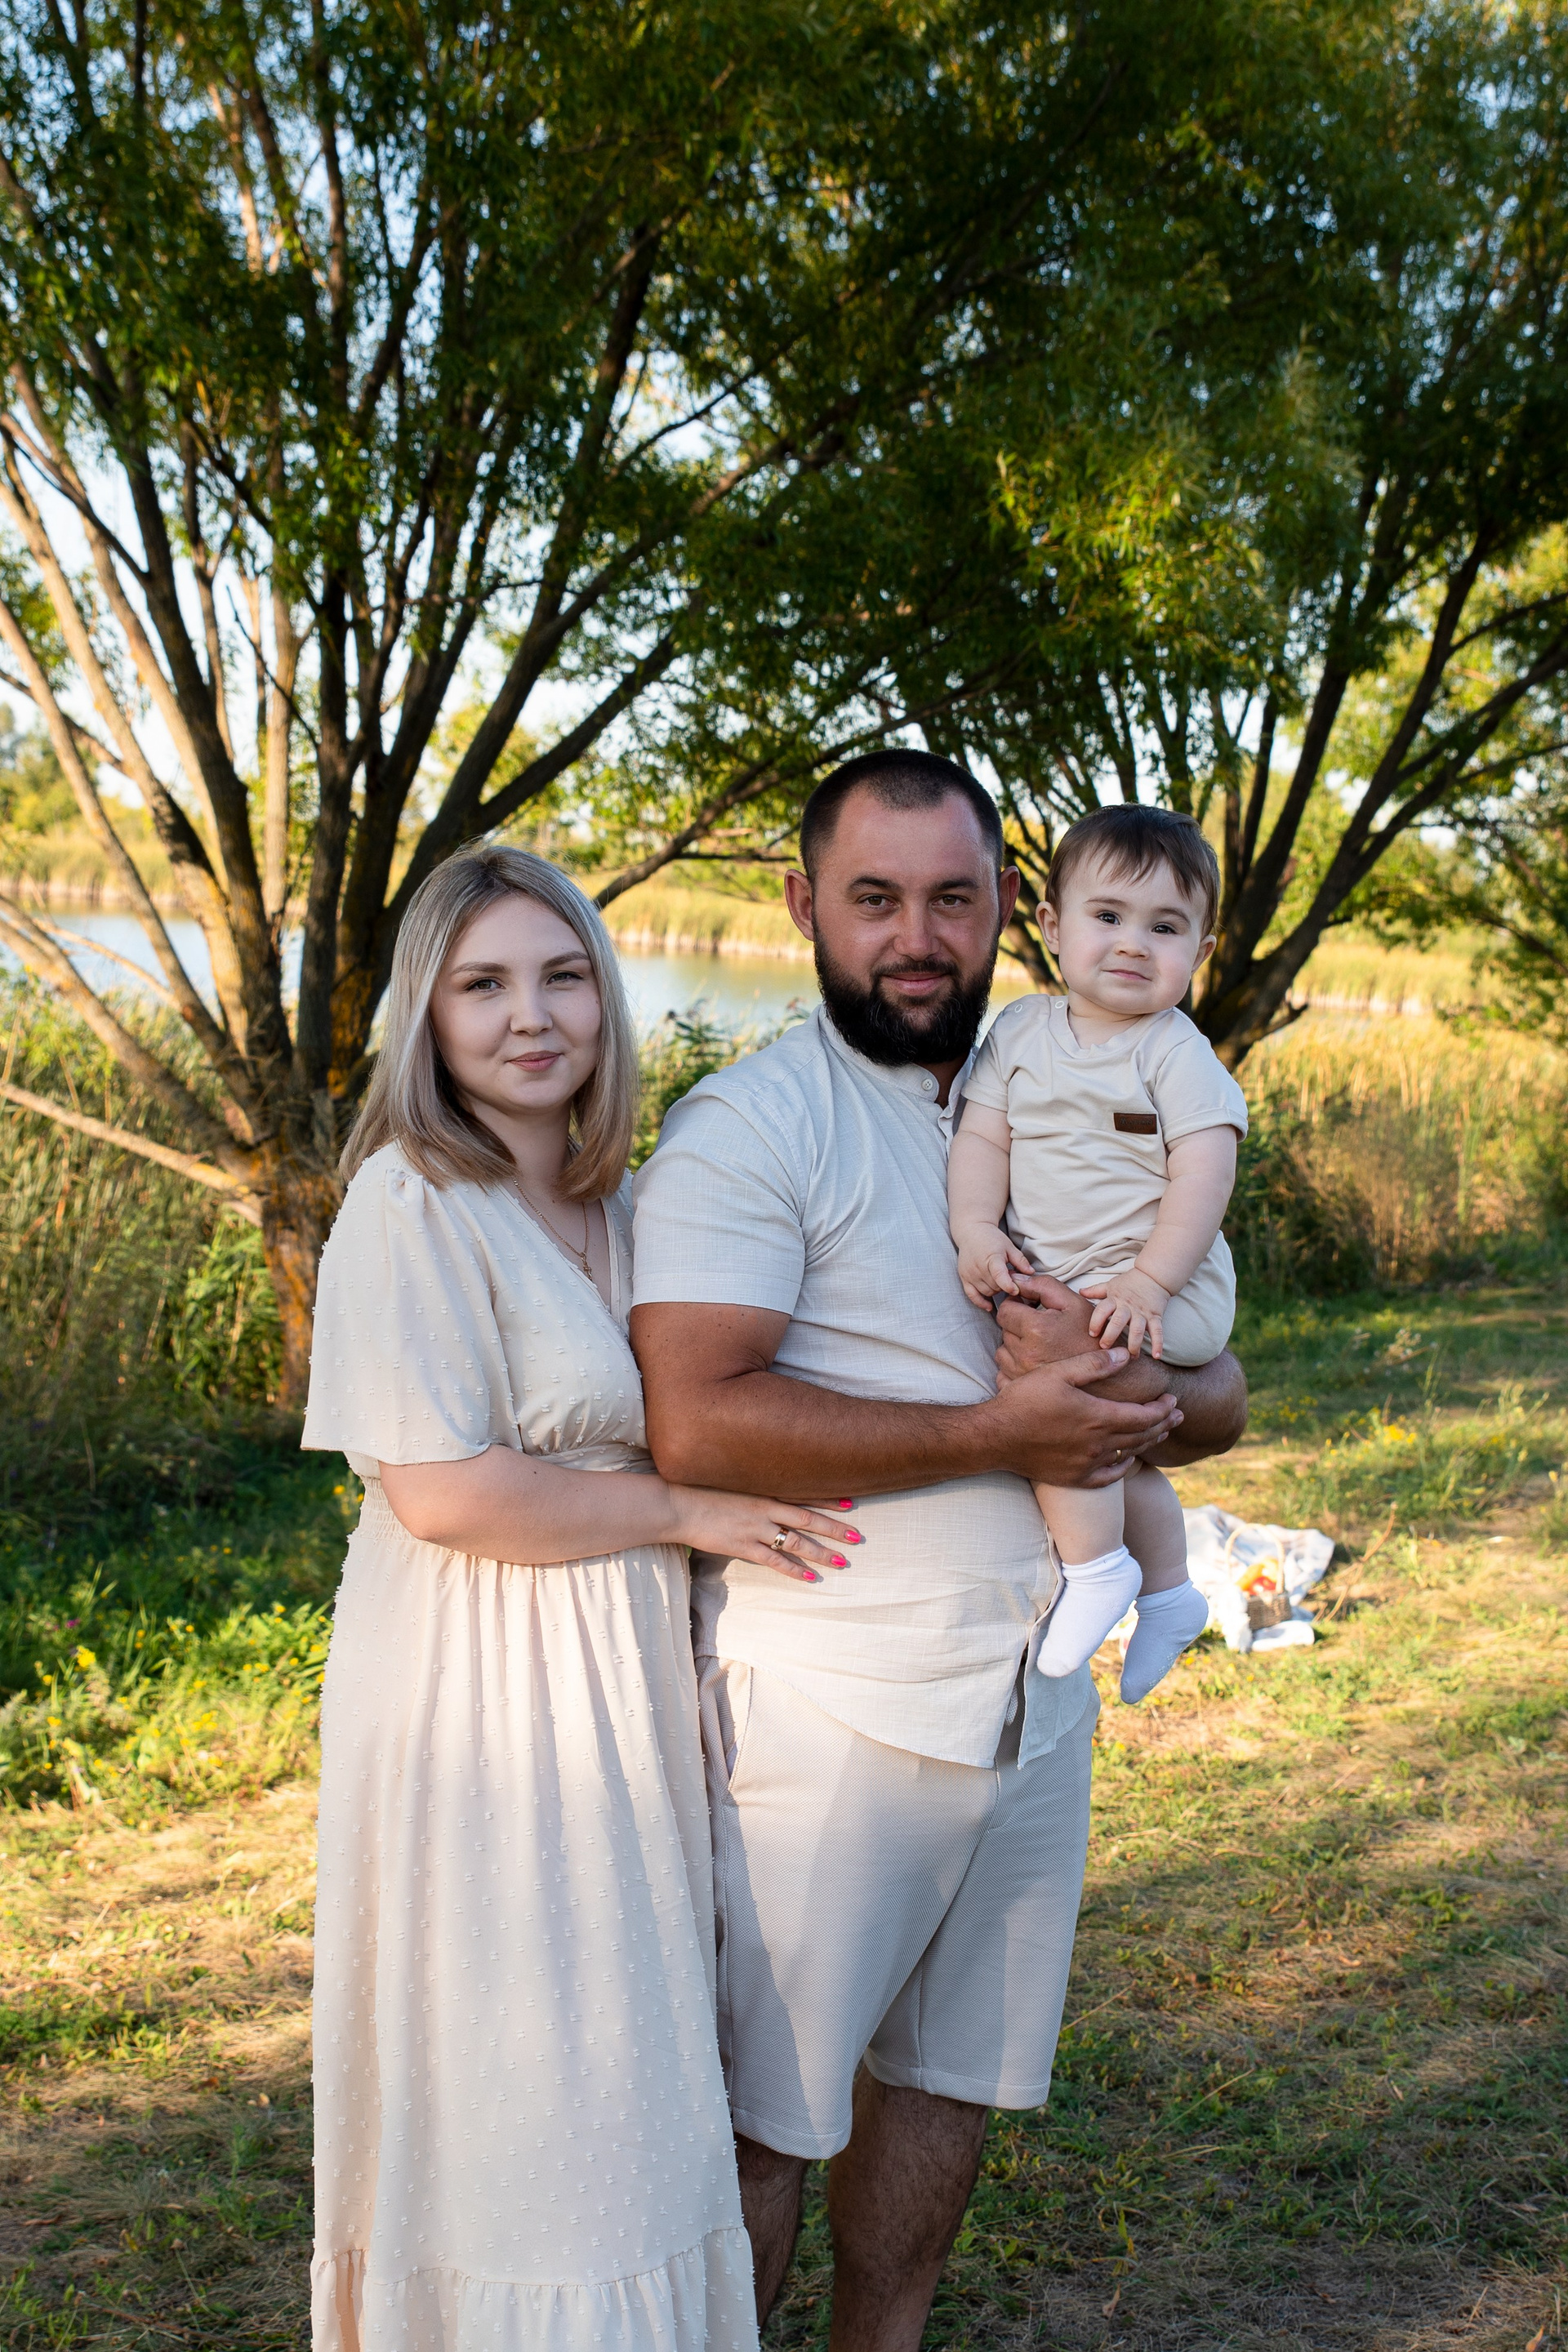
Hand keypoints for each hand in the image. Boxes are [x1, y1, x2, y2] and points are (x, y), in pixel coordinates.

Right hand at [663, 1487, 860, 1582]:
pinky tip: (811, 1578)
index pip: (803, 1494)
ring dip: (822, 1553)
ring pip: (797, 1542)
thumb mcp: (731, 1482)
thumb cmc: (700, 1490)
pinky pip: (775, 1561)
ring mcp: (756, 1528)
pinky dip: (794, 1570)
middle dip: (834, 1528)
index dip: (828, 1500)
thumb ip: (752, 1488)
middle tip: (857, 1537)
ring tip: (843, 1561)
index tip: (850, 1503)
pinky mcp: (744, 1546)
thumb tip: (768, 1491)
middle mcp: (765, 1508)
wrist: (677, 1504)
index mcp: (763, 1489)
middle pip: (808, 1519)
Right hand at [953, 1221, 1035, 1311]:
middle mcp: (978, 1267)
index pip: (999, 1275)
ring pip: (986, 1292)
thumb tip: (1032, 1273)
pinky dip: (980, 1302)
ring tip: (999, 1280)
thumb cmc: (992, 1239)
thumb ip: (1020, 1261)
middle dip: (1005, 1285)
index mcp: (991, 1257)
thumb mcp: (1009, 1246)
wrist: (971, 1232)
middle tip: (1009, 1277)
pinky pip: (972, 1295)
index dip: (1008, 1285)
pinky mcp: (963, 1278)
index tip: (1016, 1290)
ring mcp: (970, 1274)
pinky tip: (989, 1306)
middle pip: (995, 1286)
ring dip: (995, 1290)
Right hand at [978, 1345, 1180, 1487]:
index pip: (1144, 1415)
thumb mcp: (1059, 1373)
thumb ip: (1094, 1364)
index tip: (1172, 1399)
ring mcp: (1087, 1464)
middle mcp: (1098, 1445)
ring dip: (1148, 1442)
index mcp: (1098, 1417)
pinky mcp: (1074, 1478)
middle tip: (1177, 1415)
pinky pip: (1109, 1477)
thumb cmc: (1025, 1400)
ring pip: (1129, 1454)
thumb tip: (1126, 1356)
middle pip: (1142, 1436)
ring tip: (1161, 1432)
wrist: (997, 1436)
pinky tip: (1128, 1459)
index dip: (1162, 1408)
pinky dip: (1123, 1467)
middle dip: (1163, 1424)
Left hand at [992, 1272, 1102, 1385]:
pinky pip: (1004, 1371)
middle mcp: (1026, 1353)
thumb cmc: (1092, 1335)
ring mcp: (1022, 1373)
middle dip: (1016, 1324)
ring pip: (1003, 1351)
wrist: (1109, 1371)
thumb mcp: (1072, 1302)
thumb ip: (1040, 1286)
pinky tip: (1034, 1361)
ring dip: (1015, 1345)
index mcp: (1036, 1329)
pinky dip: (1015, 1365)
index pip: (1004, 1310)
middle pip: (1003, 1330)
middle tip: (1038, 1326)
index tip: (1028, 1307)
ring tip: (1038, 1344)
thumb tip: (1014, 1279)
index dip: (1015, 1304)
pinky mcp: (1022, 1388)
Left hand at [1080, 1267, 1170, 1358]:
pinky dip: (1158, 1343)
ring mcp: (1142, 1312)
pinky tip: (1156, 1355)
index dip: (1096, 1321)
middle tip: (1105, 1348)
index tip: (1092, 1334)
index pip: (1102, 1309)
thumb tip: (1080, 1291)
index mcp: (1115, 1299)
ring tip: (1130, 1356)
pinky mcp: (1156, 1316)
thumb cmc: (1130, 1282)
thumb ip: (1096, 1291)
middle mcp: (1128, 1306)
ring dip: (1134, 1344)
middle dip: (1111, 1335)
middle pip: (1118, 1321)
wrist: (1154, 1275)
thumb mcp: (1111, 1285)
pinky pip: (1157, 1330)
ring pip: (1137, 1329)